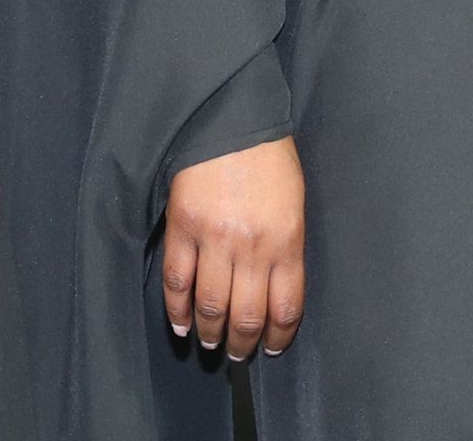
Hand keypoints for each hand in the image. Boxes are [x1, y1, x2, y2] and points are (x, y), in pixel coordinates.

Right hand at [163, 135, 304, 361]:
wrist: (232, 117)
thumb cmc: (270, 158)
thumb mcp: (294, 203)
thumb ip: (286, 247)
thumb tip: (273, 290)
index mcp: (287, 240)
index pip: (286, 307)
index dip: (278, 336)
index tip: (272, 348)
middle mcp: (252, 247)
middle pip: (246, 316)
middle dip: (242, 345)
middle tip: (238, 356)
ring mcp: (214, 239)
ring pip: (210, 306)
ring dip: (210, 333)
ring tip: (211, 344)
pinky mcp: (182, 227)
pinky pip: (177, 281)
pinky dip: (177, 310)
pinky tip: (181, 325)